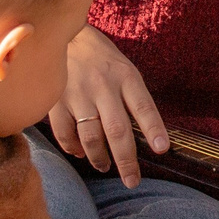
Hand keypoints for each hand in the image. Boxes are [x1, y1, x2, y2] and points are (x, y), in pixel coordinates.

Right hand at [46, 24, 168, 186]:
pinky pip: (65, 134)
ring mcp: (78, 95)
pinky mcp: (57, 101)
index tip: (162, 149)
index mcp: (125, 77)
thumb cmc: (101, 59)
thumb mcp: (125, 70)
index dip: (153, 128)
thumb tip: (147, 137)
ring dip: (100, 158)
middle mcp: (103, 86)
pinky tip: (80, 152)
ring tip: (105, 166)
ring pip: (91, 137)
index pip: (143, 106)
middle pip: (118, 130)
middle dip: (126, 160)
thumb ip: (134, 99)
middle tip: (133, 181)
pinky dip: (73, 148)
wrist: (63, 37)